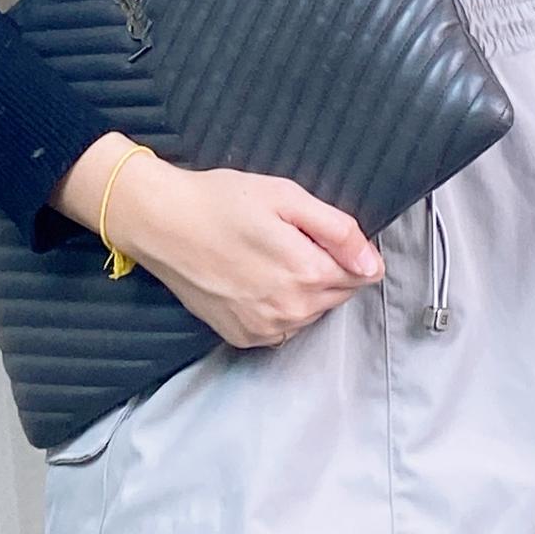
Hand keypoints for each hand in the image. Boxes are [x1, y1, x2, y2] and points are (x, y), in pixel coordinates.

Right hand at [107, 151, 384, 349]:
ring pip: (310, 311)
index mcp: (308, 273)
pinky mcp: (243, 336)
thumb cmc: (220, 201)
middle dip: (323, 267)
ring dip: (300, 287)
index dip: (345, 249)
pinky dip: (276, 305)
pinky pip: (281, 325)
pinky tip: (252, 278)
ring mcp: (266, 328)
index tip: (318, 232)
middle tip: (285, 236)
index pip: (362, 273)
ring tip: (264, 254)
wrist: (161, 223)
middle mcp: (291, 310)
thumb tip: (372, 263)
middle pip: (337, 293)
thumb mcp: (287, 197)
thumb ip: (338, 230)